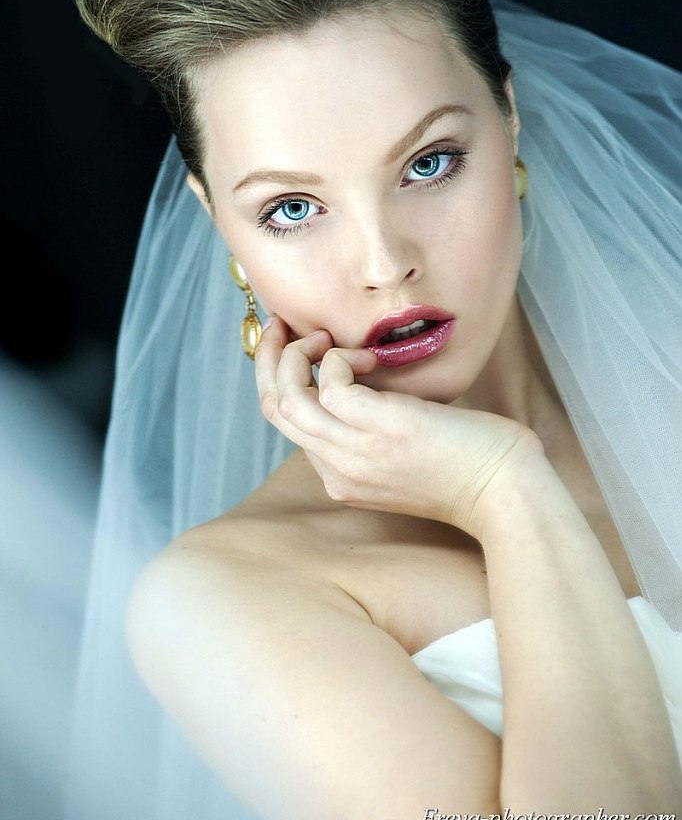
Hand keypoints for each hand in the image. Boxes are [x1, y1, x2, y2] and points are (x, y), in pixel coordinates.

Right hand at [255, 316, 542, 540]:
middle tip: (282, 325)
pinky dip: (339, 359)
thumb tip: (363, 380)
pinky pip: (330, 385)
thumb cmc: (470, 468)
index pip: (287, 423)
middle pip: (274, 408)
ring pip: (287, 398)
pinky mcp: (380, 429)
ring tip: (323, 337)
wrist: (505, 494)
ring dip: (296, 355)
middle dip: (270, 358)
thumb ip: (374, 429)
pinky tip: (370, 356)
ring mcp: (355, 453)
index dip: (281, 377)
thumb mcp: (404, 455)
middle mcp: (338, 469)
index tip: (294, 346)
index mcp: (340, 477)